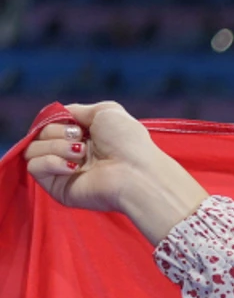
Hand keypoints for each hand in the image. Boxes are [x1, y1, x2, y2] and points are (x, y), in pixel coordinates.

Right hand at [23, 101, 209, 245]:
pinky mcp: (58, 188)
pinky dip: (49, 161)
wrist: (137, 174)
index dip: (57, 120)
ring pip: (32, 149)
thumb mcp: (106, 111)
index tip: (76, 124)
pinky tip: (71, 166)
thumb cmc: (129, 143)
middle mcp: (72, 155)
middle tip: (82, 140)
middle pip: (39, 134)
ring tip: (80, 153)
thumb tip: (59, 114)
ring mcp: (63, 172)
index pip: (50, 124)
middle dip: (57, 132)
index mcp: (83, 138)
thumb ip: (78, 110)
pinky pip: (33, 167)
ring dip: (55, 145)